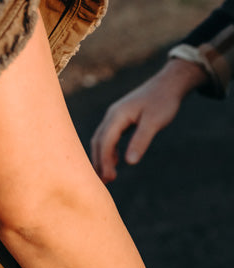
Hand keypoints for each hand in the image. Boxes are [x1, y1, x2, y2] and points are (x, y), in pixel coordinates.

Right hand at [90, 58, 205, 182]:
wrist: (168, 84)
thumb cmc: (162, 102)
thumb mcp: (154, 122)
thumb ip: (141, 141)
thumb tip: (129, 162)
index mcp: (117, 115)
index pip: (105, 141)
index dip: (104, 161)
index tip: (108, 179)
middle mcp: (112, 115)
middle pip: (99, 141)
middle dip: (99, 162)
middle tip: (105, 183)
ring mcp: (115, 116)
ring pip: (101, 139)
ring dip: (101, 157)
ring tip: (105, 176)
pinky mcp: (121, 118)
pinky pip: (109, 136)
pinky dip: (108, 150)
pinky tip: (115, 161)